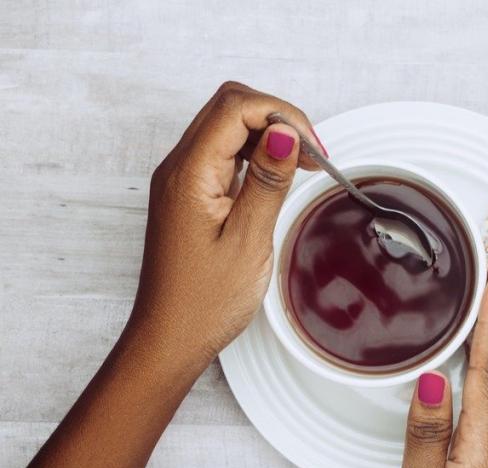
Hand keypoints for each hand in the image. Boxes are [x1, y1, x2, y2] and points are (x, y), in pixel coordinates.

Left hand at [131, 81, 324, 363]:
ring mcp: (183, 180)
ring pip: (228, 126)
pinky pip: (225, 154)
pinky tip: (279, 178)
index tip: (314, 149)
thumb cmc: (204, 301)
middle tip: (313, 154)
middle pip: (230, 107)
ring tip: (304, 166)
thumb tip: (286, 133)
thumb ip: (268, 180)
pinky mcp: (191, 194)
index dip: (283, 116)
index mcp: (189, 174)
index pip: (236, 108)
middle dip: (278, 118)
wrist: (170, 337)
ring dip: (270, 135)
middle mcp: (179, 168)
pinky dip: (257, 155)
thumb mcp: (248, 239)